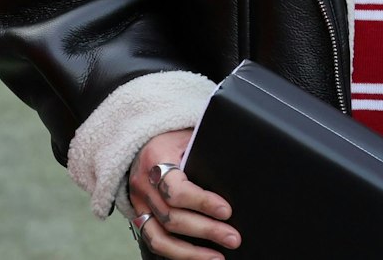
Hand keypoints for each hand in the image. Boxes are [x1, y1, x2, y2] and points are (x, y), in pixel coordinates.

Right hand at [127, 129, 238, 258]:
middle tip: (233, 238)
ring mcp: (139, 203)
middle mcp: (144, 184)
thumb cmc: (174, 137)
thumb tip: (242, 163)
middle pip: (172, 217)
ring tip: (218, 257)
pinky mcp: (140, 216)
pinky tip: (197, 257)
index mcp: (157, 159)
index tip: (227, 211)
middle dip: (206, 230)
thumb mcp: (190, 135)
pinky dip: (176, 254)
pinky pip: (154, 241)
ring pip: (160, 237)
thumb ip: (207, 149)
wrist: (142, 141)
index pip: (176, 189)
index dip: (203, 202)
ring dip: (190, 252)